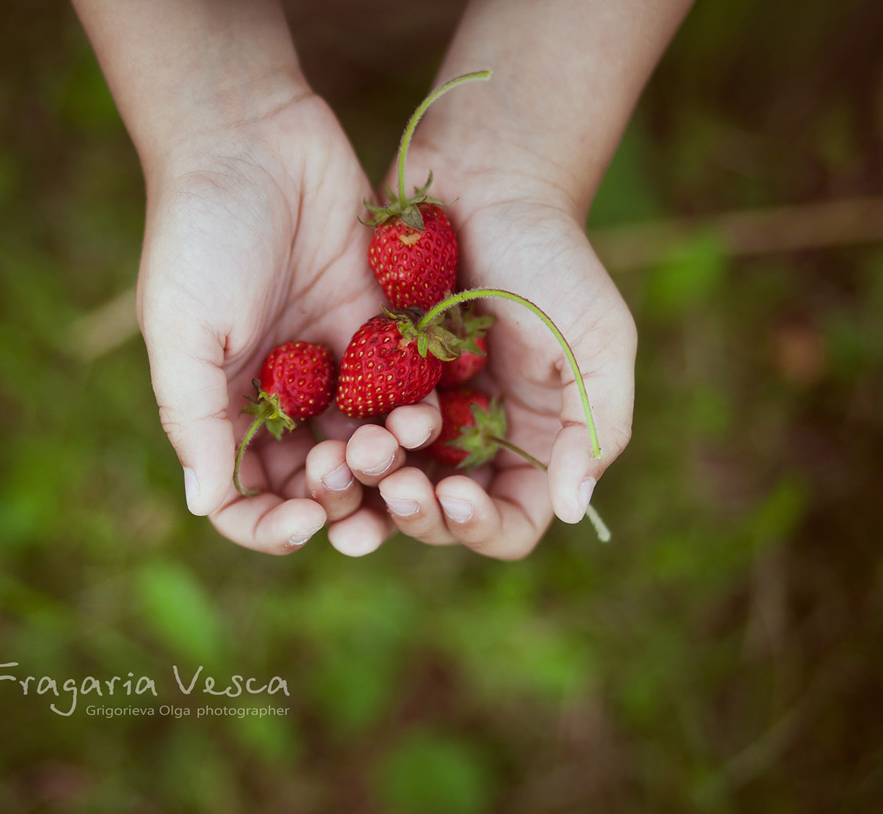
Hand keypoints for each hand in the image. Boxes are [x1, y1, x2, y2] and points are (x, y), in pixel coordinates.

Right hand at [139, 94, 394, 554]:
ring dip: (387, 457)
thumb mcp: (181, 330)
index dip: (272, 526)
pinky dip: (417, 410)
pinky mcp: (378, 331)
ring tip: (400, 437)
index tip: (305, 524)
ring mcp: (334, 367)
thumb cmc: (199, 232)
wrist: (255, 136)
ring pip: (369, 443)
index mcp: (225, 407)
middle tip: (355, 469)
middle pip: (317, 482)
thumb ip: (194, 420)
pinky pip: (404, 390)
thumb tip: (204, 507)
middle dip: (340, 492)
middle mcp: (282, 397)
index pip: (247, 499)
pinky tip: (430, 409)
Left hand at [347, 158, 635, 559]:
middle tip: (397, 485)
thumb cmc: (553, 258)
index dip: (482, 526)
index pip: (509, 522)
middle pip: (439, 515)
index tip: (457, 495)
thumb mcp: (598, 339)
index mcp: (530, 444)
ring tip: (346, 468)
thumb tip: (576, 511)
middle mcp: (471, 440)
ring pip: (385, 483)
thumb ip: (597, 425)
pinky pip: (350, 433)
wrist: (485, 181)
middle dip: (416, 513)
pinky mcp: (372, 382)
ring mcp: (417, 414)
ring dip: (367, 490)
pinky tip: (320, 445)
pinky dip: (336, 447)